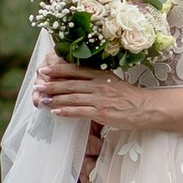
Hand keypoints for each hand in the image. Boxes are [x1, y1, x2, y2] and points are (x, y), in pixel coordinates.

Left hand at [39, 53, 162, 126]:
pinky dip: (66, 111)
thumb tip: (76, 78)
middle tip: (38, 84)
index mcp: (100, 75)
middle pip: (70, 83)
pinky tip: (55, 111)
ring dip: (55, 98)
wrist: (144, 107)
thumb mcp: (111, 81)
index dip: (58, 69)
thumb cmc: (127, 96)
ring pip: (72, 97)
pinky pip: (80, 111)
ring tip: (42, 99)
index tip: (44, 69)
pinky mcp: (101, 112)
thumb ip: (95, 79)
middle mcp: (98, 85)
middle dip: (51, 84)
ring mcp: (99, 99)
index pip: (75, 70)